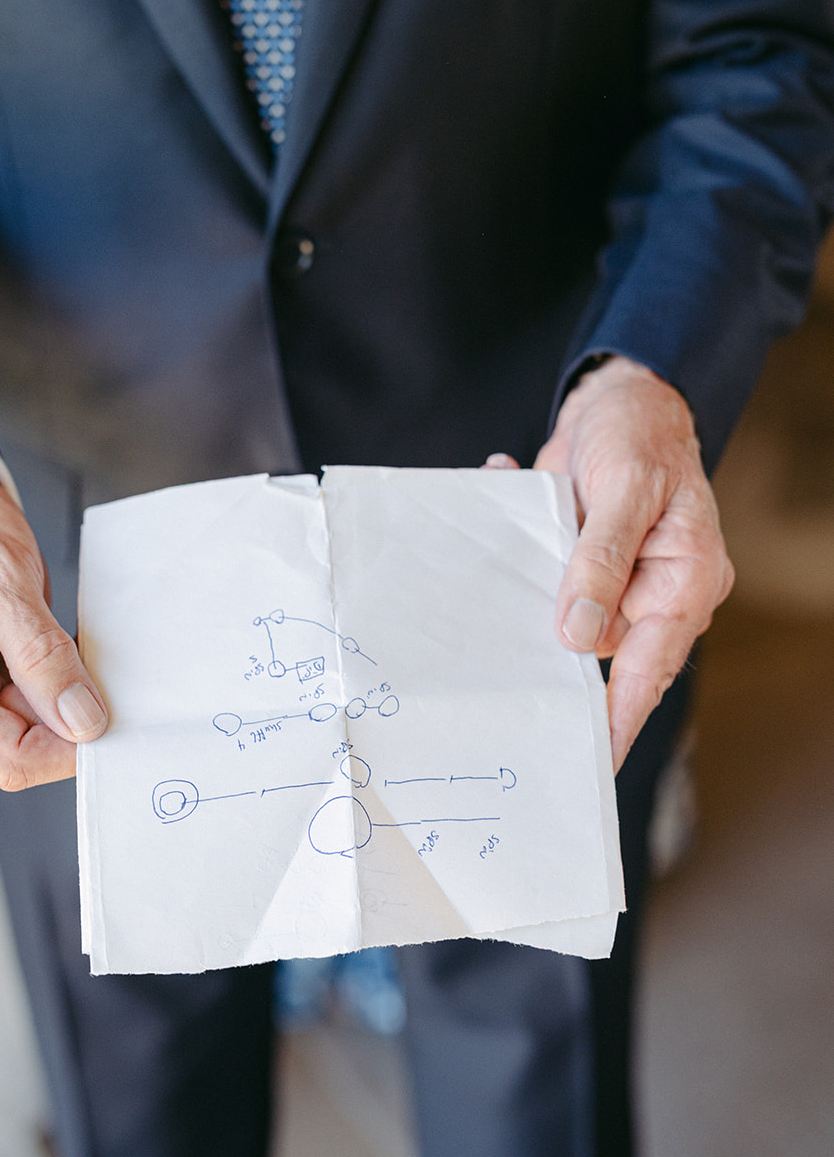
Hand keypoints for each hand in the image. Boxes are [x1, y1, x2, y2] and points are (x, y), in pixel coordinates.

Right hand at [0, 454, 106, 789]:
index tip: (114, 717)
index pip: (7, 756)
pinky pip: (22, 711)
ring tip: (66, 641)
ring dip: (61, 698)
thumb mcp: (5, 584)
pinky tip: (54, 651)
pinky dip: (51, 687)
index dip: (67, 748)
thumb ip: (43, 657)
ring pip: (27, 734)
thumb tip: (82, 721)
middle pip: (18, 750)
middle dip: (67, 718)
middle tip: (100, 668)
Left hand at [487, 357, 733, 771]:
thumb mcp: (626, 491)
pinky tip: (493, 509)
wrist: (620, 397)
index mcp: (681, 583)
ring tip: (475, 628)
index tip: (591, 758)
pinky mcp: (574, 568)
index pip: (651, 667)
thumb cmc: (642, 437)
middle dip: (553, 675)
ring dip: (520, 612)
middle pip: (600, 655)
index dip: (619, 716)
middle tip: (505, 714)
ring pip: (561, 624)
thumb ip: (601, 560)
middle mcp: (648, 594)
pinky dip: (510, 562)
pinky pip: (539, 583)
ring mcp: (609, 584)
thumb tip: (577, 635)